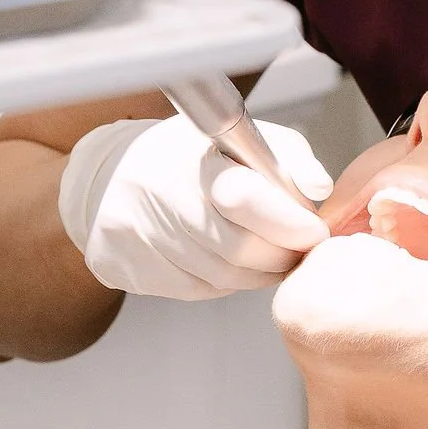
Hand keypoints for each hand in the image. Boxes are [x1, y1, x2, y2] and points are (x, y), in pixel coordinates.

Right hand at [59, 113, 330, 298]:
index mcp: (191, 157)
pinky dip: (229, 281)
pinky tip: (235, 262)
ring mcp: (140, 237)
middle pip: (238, 249)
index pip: (245, 198)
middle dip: (282, 254)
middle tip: (301, 247)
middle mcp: (158, 197)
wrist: (107, 177)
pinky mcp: (130, 270)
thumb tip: (320, 189)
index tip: (314, 230)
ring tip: (273, 253)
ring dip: (261, 272)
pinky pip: (199, 290)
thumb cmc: (188, 157)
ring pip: (223, 277)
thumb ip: (288, 158)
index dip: (287, 222)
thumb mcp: (238, 138)